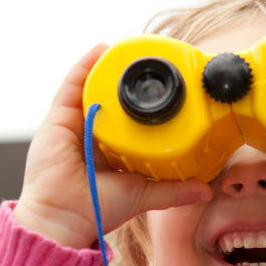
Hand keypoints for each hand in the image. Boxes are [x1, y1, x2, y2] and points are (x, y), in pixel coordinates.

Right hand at [13, 44, 212, 248]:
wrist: (66, 215)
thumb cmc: (99, 209)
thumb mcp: (145, 194)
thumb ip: (174, 190)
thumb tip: (207, 191)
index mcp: (111, 155)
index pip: (129, 127)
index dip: (143, 112)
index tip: (165, 98)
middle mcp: (92, 138)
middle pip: (111, 106)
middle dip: (127, 89)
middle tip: (150, 73)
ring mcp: (74, 126)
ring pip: (92, 92)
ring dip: (108, 72)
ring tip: (130, 54)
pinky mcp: (58, 119)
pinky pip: (71, 86)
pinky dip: (85, 67)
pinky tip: (101, 50)